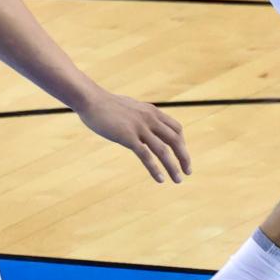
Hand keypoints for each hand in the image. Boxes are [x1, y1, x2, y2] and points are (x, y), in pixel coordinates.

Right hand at [77, 91, 191, 182]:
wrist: (91, 100)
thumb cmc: (107, 105)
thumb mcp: (130, 108)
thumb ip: (140, 116)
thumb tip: (143, 123)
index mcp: (152, 112)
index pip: (176, 128)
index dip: (182, 143)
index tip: (181, 155)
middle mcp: (150, 119)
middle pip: (175, 140)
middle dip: (184, 156)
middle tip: (188, 171)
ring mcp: (140, 128)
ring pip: (164, 150)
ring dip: (173, 166)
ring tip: (178, 180)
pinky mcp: (128, 137)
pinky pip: (146, 156)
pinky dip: (155, 169)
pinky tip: (160, 179)